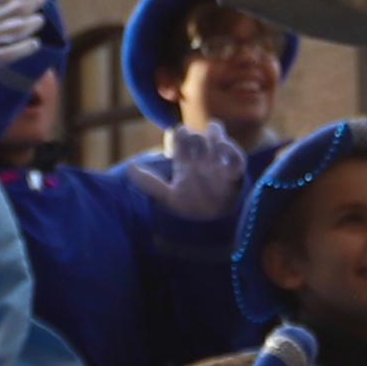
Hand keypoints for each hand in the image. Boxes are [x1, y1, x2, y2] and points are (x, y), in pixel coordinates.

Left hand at [123, 120, 245, 229]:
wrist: (210, 231)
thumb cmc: (189, 212)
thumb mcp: (167, 197)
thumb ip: (150, 183)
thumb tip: (130, 169)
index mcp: (186, 163)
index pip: (183, 140)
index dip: (181, 134)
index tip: (179, 134)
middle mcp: (202, 161)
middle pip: (200, 137)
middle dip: (196, 135)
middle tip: (191, 138)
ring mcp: (218, 166)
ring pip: (219, 140)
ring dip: (216, 134)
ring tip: (210, 134)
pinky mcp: (233, 175)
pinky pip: (236, 158)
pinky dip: (231, 149)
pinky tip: (221, 145)